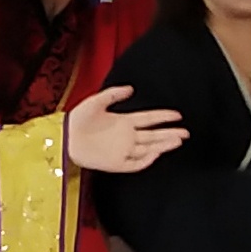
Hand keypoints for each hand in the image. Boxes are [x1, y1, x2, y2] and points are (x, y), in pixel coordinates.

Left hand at [65, 83, 186, 172]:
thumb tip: (132, 89)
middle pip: (153, 136)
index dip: (163, 117)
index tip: (178, 115)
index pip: (148, 119)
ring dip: (163, 145)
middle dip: (170, 134)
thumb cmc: (77, 119)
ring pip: (149, 149)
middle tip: (186, 132)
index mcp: (123, 122)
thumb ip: (114, 94)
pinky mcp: (116, 163)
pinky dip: (147, 159)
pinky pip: (136, 163)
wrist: (64, 137)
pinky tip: (157, 152)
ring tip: (179, 140)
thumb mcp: (96, 101)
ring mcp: (122, 150)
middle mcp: (126, 137)